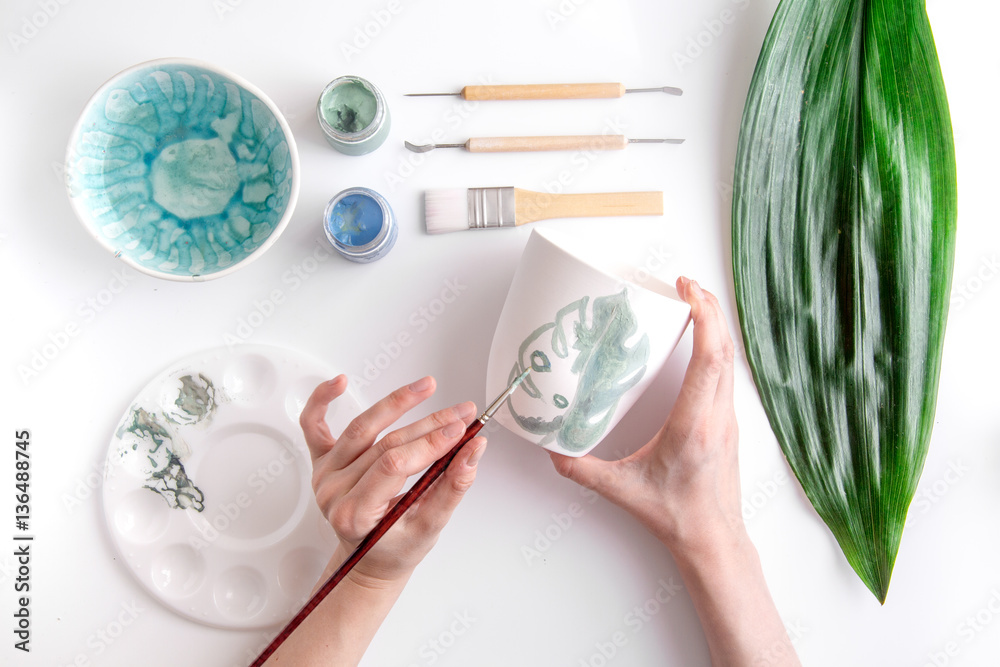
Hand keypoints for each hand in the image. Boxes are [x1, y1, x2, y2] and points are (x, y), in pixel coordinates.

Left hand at [299, 375, 485, 585]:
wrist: (369, 559)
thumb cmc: (396, 548)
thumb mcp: (430, 526)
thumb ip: (453, 486)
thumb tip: (473, 450)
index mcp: (354, 515)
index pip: (395, 466)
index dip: (430, 444)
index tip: (461, 429)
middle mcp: (333, 493)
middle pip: (385, 444)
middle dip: (430, 424)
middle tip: (461, 412)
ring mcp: (324, 474)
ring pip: (362, 428)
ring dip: (397, 402)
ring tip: (427, 386)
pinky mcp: (320, 461)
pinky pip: (313, 426)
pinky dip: (322, 401)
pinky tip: (340, 382)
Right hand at [549, 277, 741, 556]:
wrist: (713, 538)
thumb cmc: (676, 515)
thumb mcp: (622, 491)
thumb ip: (582, 469)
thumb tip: (552, 449)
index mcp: (694, 425)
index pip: (709, 359)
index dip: (704, 318)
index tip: (688, 291)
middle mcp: (717, 416)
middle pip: (725, 348)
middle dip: (709, 308)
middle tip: (685, 283)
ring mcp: (728, 418)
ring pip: (730, 359)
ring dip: (716, 325)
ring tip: (693, 301)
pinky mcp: (728, 422)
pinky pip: (728, 373)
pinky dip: (716, 346)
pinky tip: (702, 339)